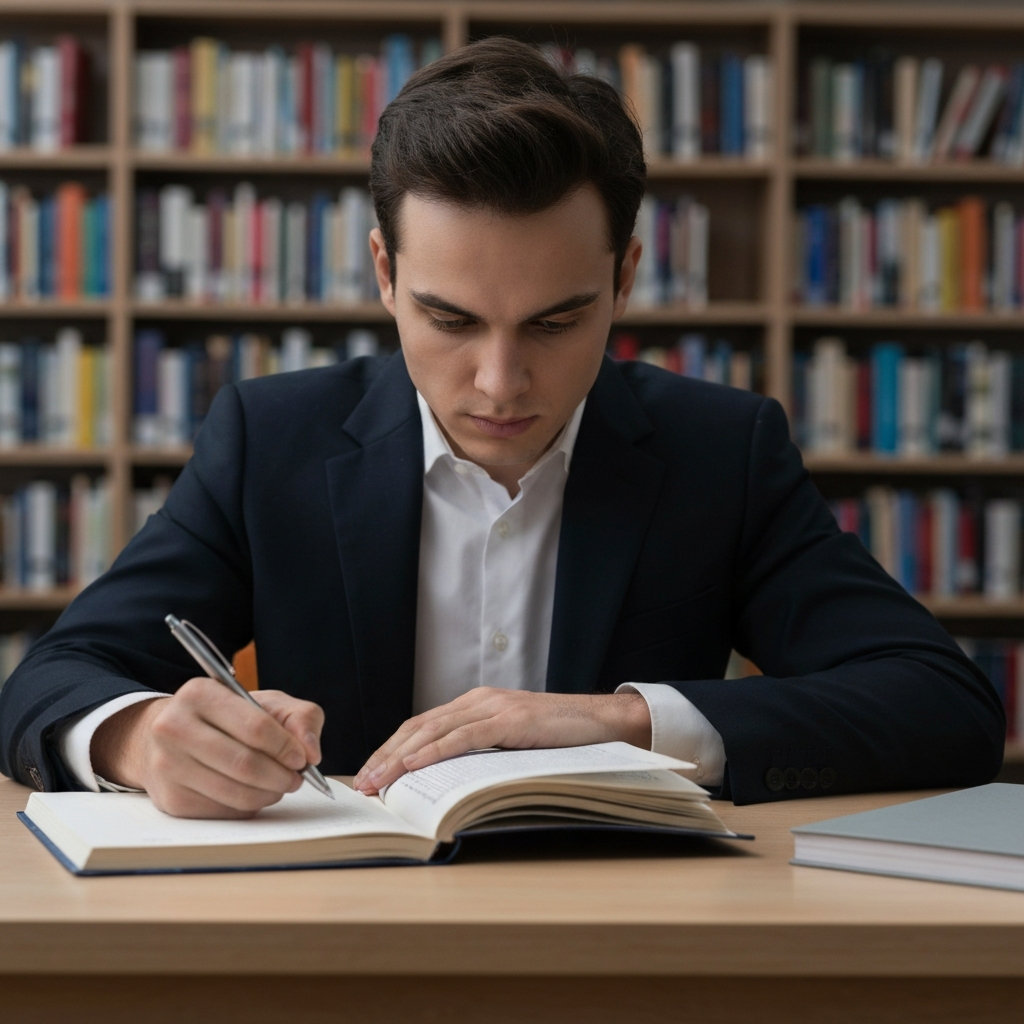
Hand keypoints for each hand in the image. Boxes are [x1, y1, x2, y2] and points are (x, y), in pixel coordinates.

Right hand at [91, 679, 324, 818]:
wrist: (170, 736)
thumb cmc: (227, 717)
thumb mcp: (266, 703)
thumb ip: (300, 718)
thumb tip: (311, 751)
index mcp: (200, 694)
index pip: (255, 727)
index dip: (285, 747)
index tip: (302, 758)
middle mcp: (174, 727)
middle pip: (245, 764)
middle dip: (281, 776)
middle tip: (296, 779)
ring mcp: (168, 766)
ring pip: (235, 792)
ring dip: (268, 794)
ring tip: (279, 786)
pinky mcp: (170, 799)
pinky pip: (223, 811)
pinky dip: (248, 806)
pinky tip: (253, 792)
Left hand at [352, 688, 650, 794]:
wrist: (603, 722)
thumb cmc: (561, 737)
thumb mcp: (512, 744)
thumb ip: (482, 751)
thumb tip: (448, 782)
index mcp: (476, 704)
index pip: (422, 726)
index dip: (391, 749)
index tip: (370, 774)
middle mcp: (478, 700)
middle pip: (418, 727)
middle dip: (385, 756)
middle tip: (362, 783)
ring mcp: (493, 707)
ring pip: (433, 730)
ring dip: (399, 758)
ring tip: (377, 780)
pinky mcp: (509, 719)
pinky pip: (462, 736)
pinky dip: (433, 751)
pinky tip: (412, 766)